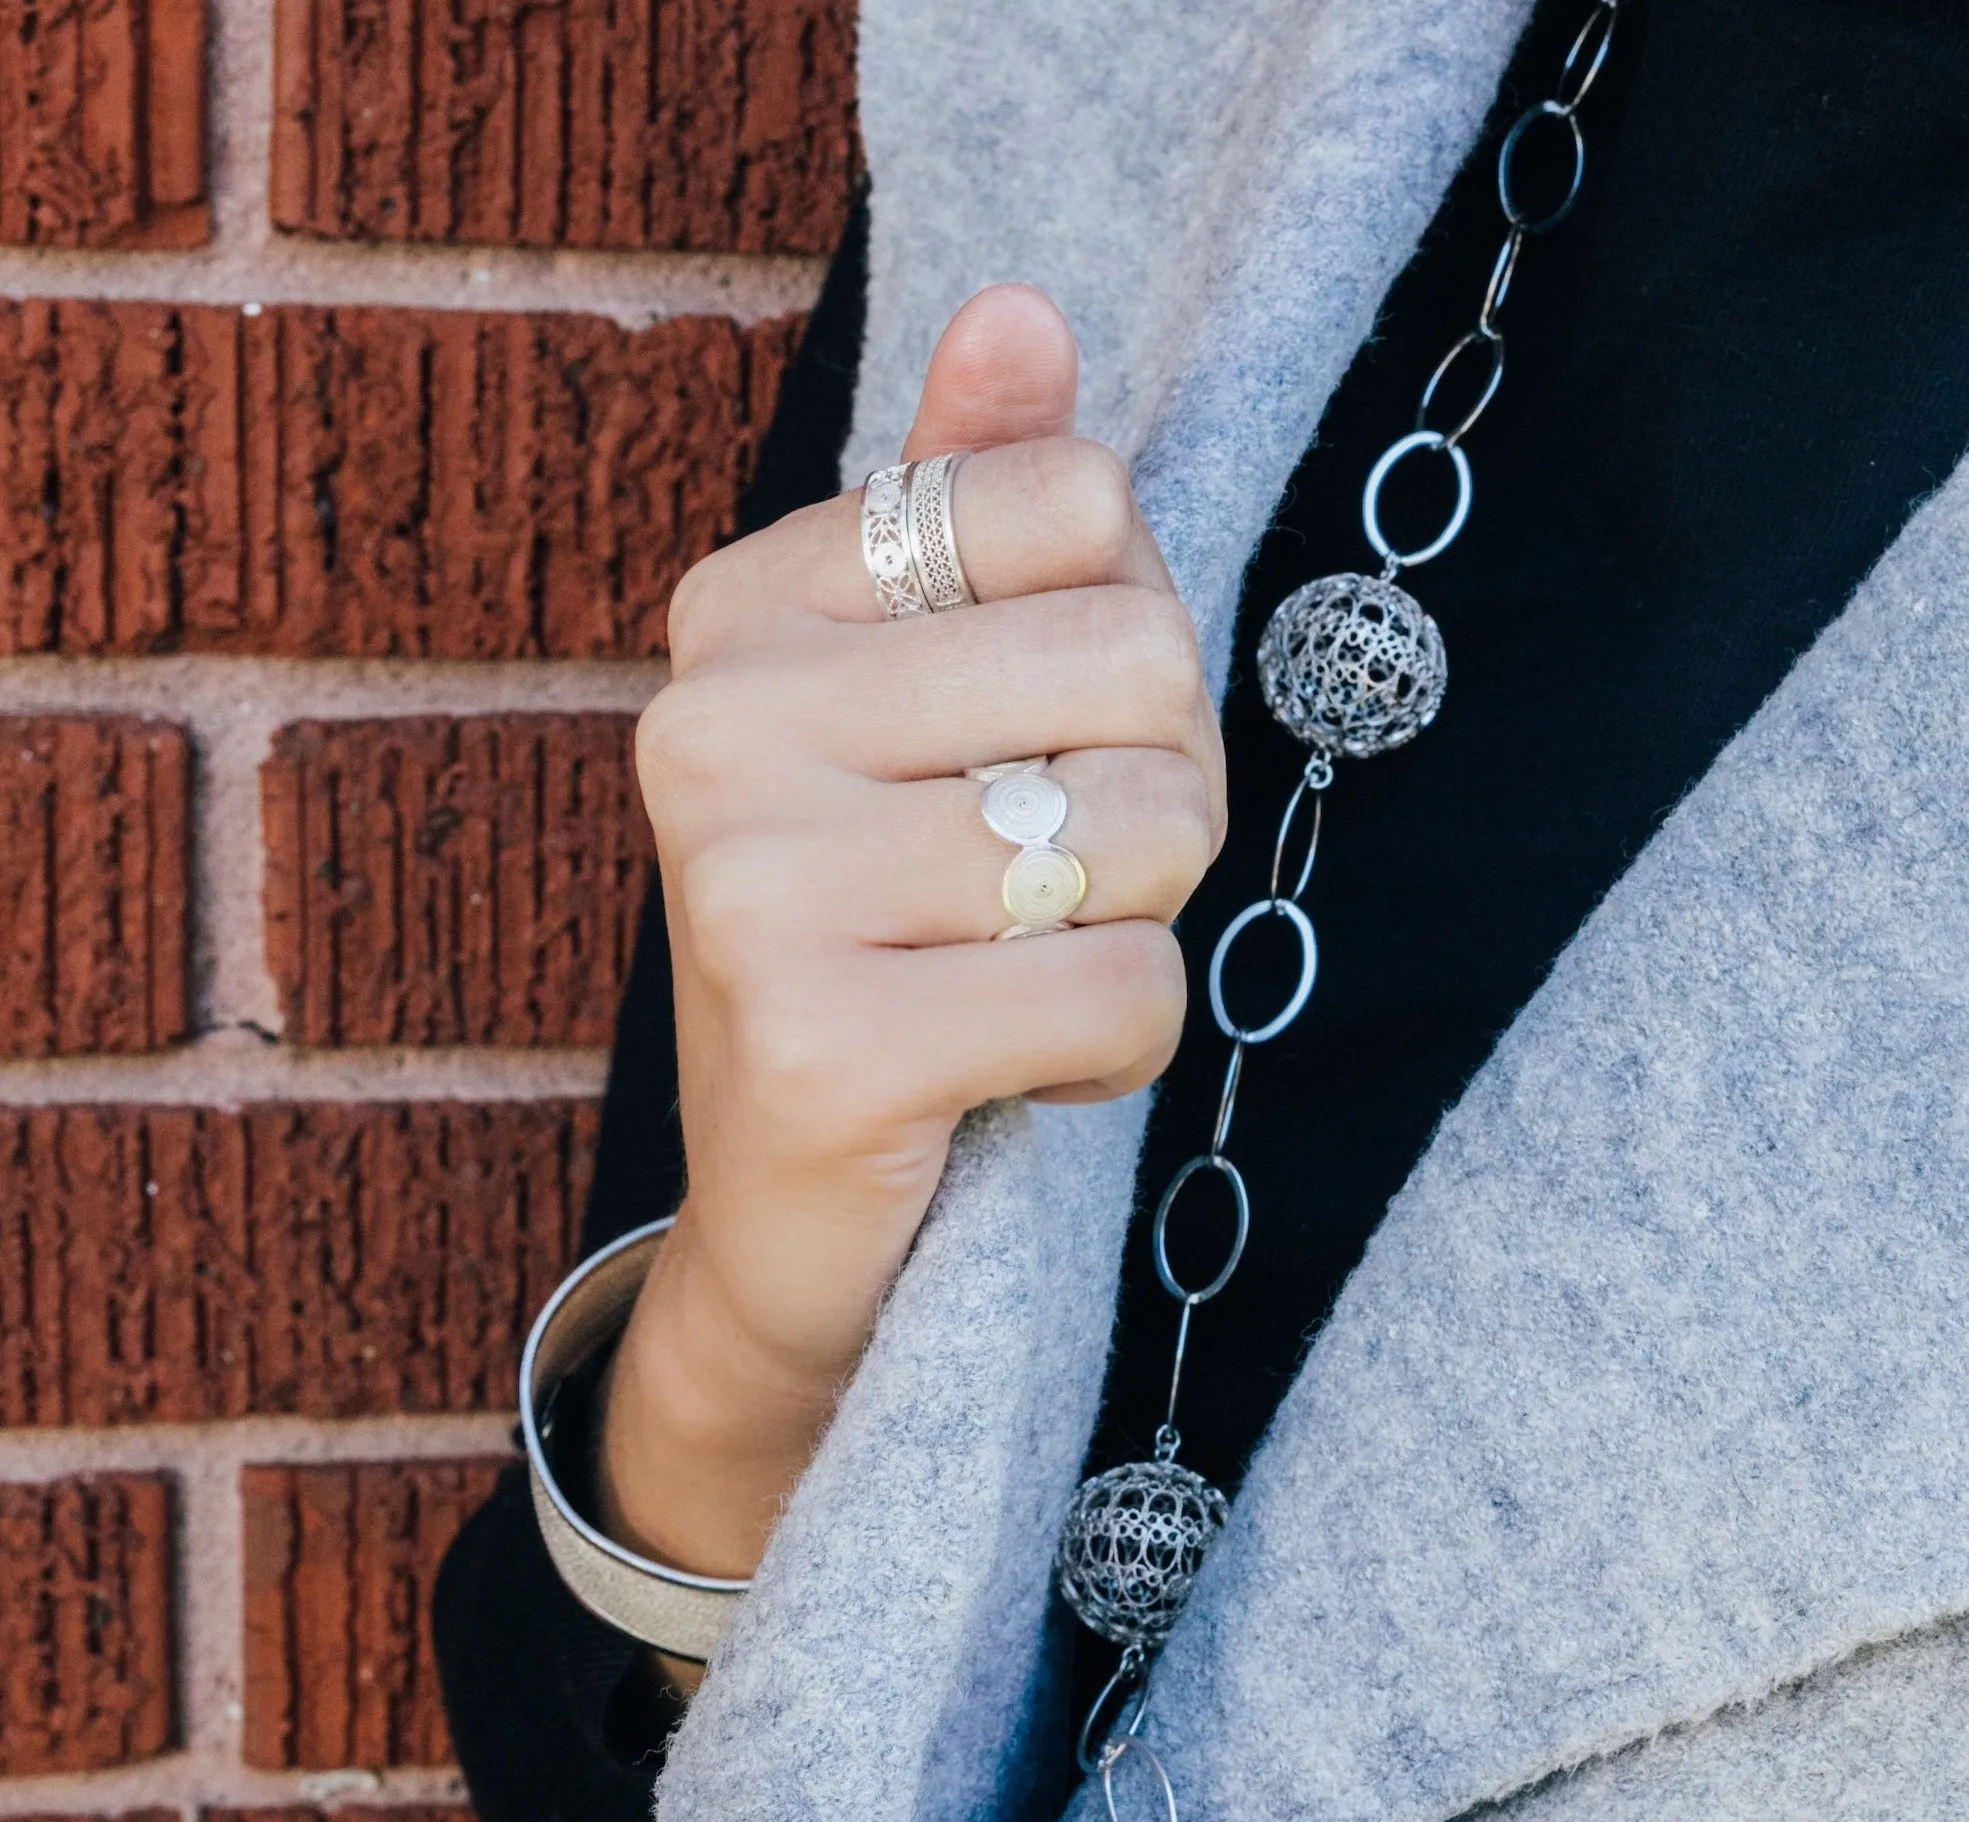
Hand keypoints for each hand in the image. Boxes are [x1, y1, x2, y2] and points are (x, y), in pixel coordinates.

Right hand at [598, 286, 1224, 1609]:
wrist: (790, 1216)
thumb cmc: (882, 942)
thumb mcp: (921, 714)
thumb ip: (967, 505)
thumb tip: (1026, 307)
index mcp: (741, 611)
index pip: (1081, 505)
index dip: (1126, 643)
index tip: (1032, 744)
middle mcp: (714, 723)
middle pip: (1146, 663)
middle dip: (1156, 800)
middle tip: (1046, 891)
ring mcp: (746, 886)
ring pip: (1150, 838)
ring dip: (1137, 931)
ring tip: (1014, 975)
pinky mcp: (815, 1048)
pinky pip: (1125, 998)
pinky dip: (1115, 1054)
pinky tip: (1008, 1073)